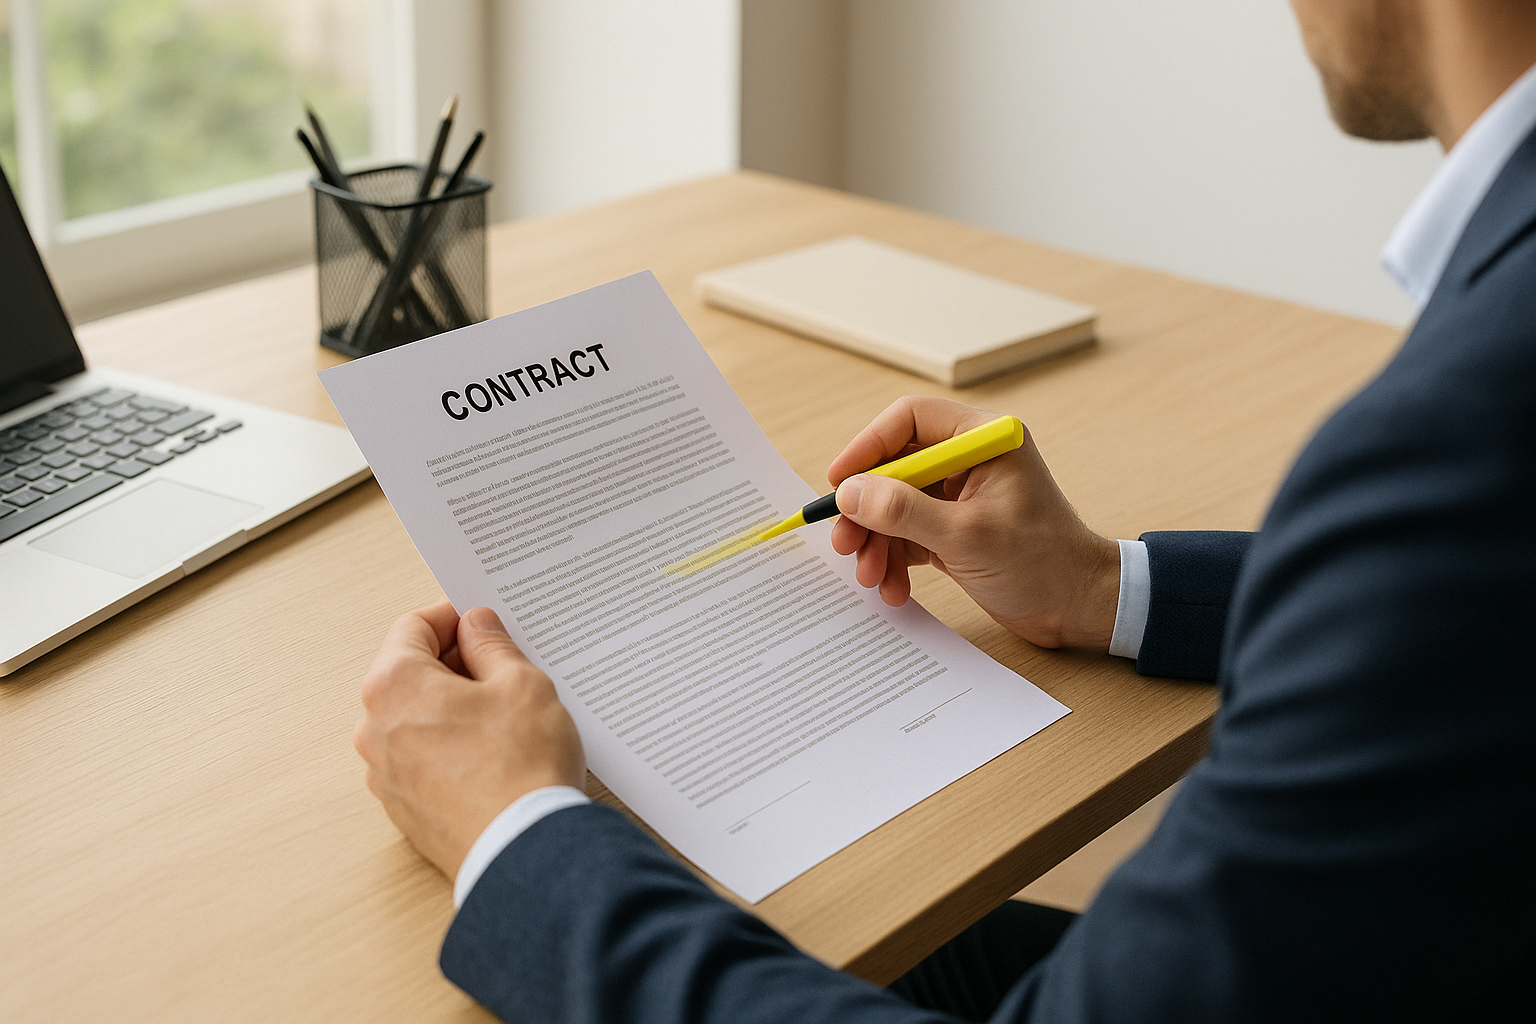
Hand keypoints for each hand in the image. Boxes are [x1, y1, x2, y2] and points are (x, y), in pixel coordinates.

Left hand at [353, 601, 585, 878]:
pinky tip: (493, 753)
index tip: (483, 623)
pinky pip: (423, 759)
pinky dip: (450, 747)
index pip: (414, 627)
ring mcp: (385, 775)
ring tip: (504, 714)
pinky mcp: (404, 810)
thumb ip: (492, 646)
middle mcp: (375, 730)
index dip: (454, 618)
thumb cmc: (521, 767)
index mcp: (394, 687)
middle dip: (454, 664)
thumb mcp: (521, 684)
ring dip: (452, 707)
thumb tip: (477, 628)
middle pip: (409, 674)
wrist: (524, 852)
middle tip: (503, 666)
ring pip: (416, 719)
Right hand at [828, 397, 1120, 649]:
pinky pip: (907, 534)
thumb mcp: (966, 536)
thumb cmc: (1043, 563)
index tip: (839, 482)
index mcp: (983, 439)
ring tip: (870, 575)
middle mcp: (969, 460)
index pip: (909, 421)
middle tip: (844, 541)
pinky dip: (894, 559)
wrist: (1078, 608)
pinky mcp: (954, 529)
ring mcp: (961, 496)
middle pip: (894, 467)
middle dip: (866, 509)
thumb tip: (850, 493)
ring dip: (876, 541)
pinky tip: (893, 587)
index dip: (867, 447)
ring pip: (895, 505)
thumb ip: (904, 511)